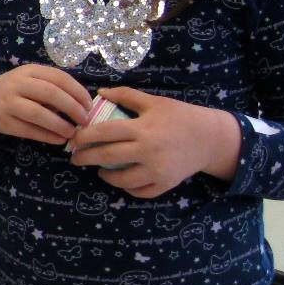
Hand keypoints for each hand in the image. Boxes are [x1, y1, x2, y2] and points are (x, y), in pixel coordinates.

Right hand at [0, 64, 90, 144]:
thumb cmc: (19, 91)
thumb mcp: (33, 80)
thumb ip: (54, 86)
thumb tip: (83, 105)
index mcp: (29, 70)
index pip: (58, 77)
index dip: (77, 92)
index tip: (89, 105)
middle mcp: (16, 84)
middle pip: (50, 93)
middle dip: (72, 107)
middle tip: (85, 119)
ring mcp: (8, 103)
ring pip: (38, 113)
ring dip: (59, 124)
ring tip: (73, 132)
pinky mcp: (4, 122)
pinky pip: (28, 130)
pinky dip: (47, 136)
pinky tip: (59, 140)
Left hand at [69, 86, 240, 197]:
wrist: (210, 137)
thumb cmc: (180, 116)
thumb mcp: (154, 101)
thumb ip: (126, 95)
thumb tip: (100, 92)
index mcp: (142, 128)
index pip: (103, 133)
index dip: (83, 136)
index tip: (73, 138)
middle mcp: (148, 151)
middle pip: (107, 157)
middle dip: (85, 158)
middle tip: (75, 158)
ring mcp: (157, 170)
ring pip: (121, 180)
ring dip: (105, 175)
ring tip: (99, 169)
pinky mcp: (166, 184)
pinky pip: (139, 192)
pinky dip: (127, 188)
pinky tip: (122, 180)